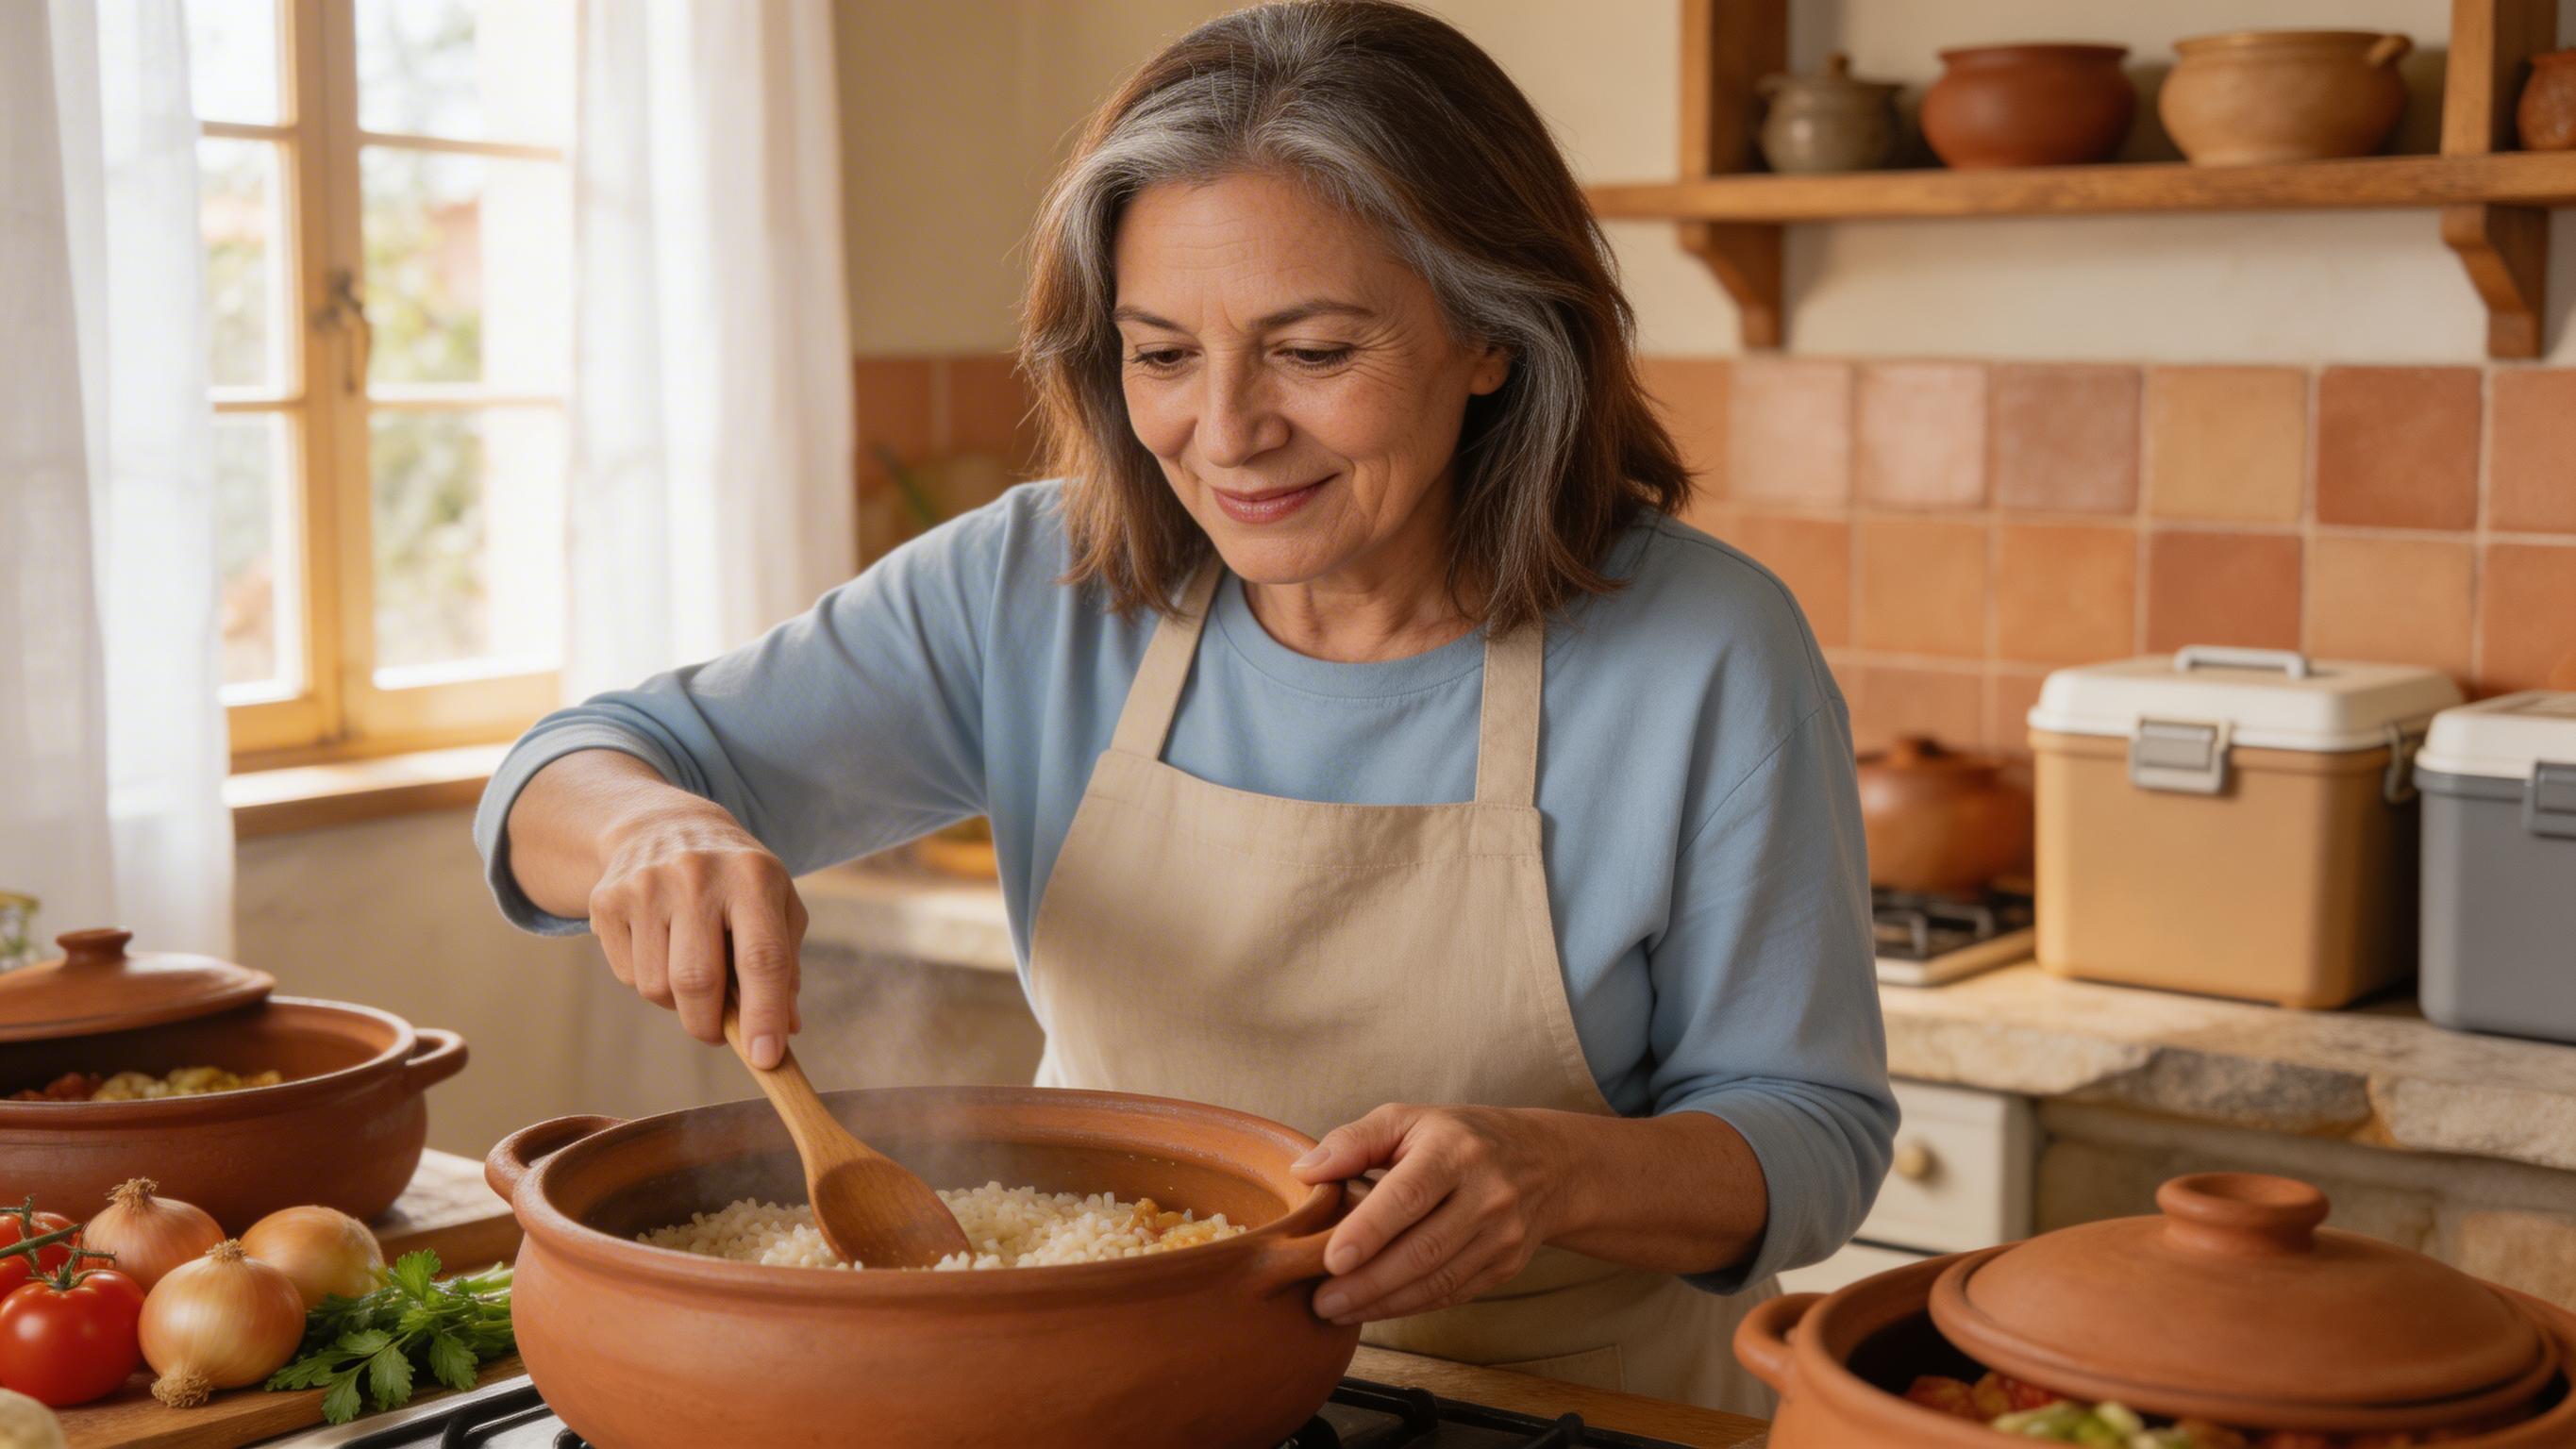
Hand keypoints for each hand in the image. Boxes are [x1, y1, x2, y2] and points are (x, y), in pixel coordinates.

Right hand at [586, 800, 806, 1066]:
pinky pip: (628, 975)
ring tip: (693, 973)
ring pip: (657, 987)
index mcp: (753, 876)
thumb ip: (786, 967)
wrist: (663, 826)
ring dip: (679, 1004)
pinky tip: (662, 950)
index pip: (761, 958)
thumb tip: (786, 1030)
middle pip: (698, 981)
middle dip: (711, 1025)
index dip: (765, 1015)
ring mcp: (645, 885)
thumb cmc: (735, 879)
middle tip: (720, 1032)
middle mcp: (696, 875)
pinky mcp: (606, 900)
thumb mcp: (777, 905)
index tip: (766, 1059)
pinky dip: (649, 981)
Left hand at [1290, 1103, 1574, 1325]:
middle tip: (1321, 1301)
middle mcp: (1487, 1193)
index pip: (1409, 1195)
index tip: (1331, 1259)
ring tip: (1337, 1310)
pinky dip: (1410, 1306)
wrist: (1546, 1163)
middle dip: (1368, 1283)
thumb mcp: (1410, 1119)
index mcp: (1456, 1150)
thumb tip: (1304, 1171)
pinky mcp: (1506, 1264)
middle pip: (1423, 1249)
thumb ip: (1354, 1141)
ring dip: (1384, 1303)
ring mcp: (1502, 1234)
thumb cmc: (1461, 1138)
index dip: (1369, 1231)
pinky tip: (1374, 1310)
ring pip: (1438, 1280)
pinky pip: (1452, 1293)